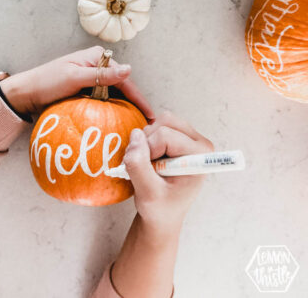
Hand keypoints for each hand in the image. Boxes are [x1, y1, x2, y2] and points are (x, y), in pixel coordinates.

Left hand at [0, 46, 154, 118]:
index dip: (139, 98)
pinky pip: (104, 101)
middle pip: (122, 86)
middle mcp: (98, 66)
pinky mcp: (86, 90)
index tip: (150, 116)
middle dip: (135, 104)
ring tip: (137, 127)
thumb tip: (129, 69)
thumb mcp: (74, 77)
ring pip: (114, 95)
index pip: (124, 78)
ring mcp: (92, 78)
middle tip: (147, 126)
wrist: (25, 93)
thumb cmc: (46, 82)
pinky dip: (111, 111)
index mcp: (98, 57)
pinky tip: (119, 123)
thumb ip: (101, 75)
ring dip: (124, 109)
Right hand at [124, 111, 213, 236]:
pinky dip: (146, 140)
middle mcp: (199, 143)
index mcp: (200, 156)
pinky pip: (156, 125)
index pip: (165, 136)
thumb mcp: (147, 194)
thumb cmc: (160, 209)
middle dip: (147, 143)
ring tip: (148, 165)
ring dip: (146, 141)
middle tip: (146, 168)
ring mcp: (189, 137)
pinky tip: (150, 159)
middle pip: (164, 122)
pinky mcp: (178, 135)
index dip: (149, 151)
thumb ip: (139, 166)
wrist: (162, 215)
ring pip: (159, 121)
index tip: (150, 172)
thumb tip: (135, 135)